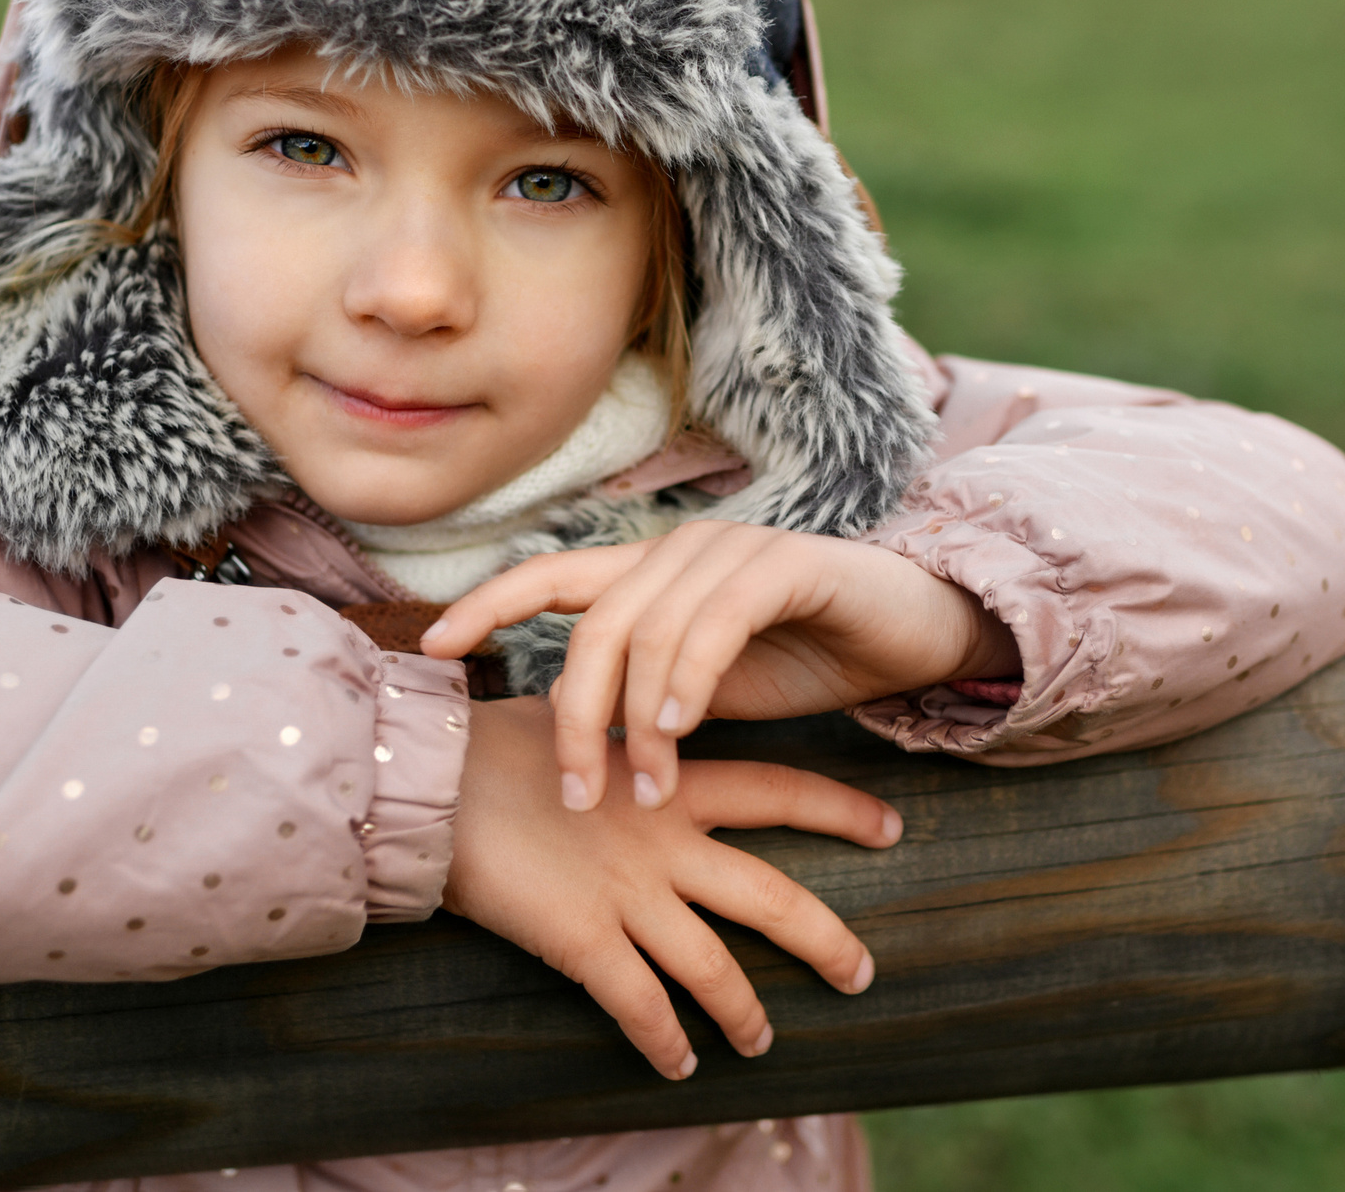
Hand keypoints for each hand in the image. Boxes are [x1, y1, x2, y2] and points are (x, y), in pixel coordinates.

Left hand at [425, 523, 1019, 810]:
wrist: (911, 633)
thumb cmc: (805, 660)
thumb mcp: (706, 693)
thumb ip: (643, 704)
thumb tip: (581, 750)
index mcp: (649, 573)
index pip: (549, 576)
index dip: (487, 604)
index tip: (432, 646)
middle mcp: (678, 550)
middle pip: (590, 625)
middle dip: (570, 716)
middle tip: (574, 793)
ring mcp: (731, 550)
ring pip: (646, 632)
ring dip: (637, 723)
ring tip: (642, 790)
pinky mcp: (785, 565)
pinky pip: (712, 624)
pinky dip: (687, 683)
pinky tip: (681, 734)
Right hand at [442, 696, 899, 1078]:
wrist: (431, 777)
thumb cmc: (488, 743)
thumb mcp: (574, 725)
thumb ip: (616, 746)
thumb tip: (625, 741)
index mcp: (669, 779)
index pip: (778, 788)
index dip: (838, 810)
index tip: (891, 827)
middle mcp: (664, 839)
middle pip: (771, 897)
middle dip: (825, 939)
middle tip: (863, 973)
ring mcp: (627, 893)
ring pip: (713, 966)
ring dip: (746, 1012)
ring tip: (763, 1041)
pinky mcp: (582, 938)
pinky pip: (639, 1006)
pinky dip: (665, 1042)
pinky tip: (679, 1065)